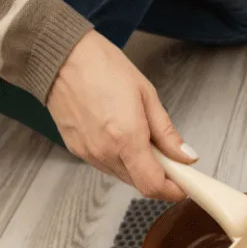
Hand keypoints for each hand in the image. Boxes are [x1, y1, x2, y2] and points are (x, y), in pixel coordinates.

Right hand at [47, 30, 196, 200]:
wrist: (60, 56)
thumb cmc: (102, 68)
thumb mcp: (147, 96)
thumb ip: (167, 133)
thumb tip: (186, 156)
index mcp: (126, 138)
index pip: (152, 185)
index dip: (173, 190)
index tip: (185, 184)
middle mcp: (104, 152)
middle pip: (139, 184)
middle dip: (160, 178)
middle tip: (171, 160)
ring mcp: (87, 153)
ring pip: (123, 176)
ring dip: (140, 168)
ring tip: (145, 141)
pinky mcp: (76, 149)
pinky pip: (106, 165)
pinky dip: (121, 160)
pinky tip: (124, 138)